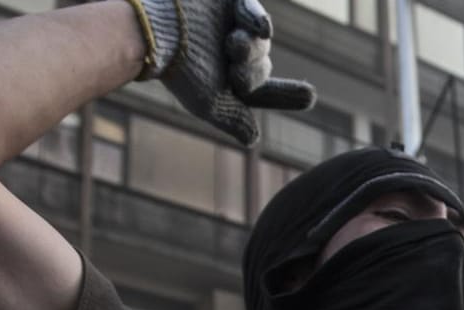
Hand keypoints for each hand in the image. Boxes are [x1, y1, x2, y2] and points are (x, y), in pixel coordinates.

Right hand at [132, 0, 316, 146]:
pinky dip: (257, 18)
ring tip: (232, 44)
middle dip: (253, 68)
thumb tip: (253, 140)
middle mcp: (231, 54)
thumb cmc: (180, 70)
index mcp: (228, 81)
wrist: (154, 32)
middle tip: (234, 67)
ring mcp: (230, 27)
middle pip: (262, 65)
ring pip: (260, 41)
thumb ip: (233, 119)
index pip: (264, 91)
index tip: (309, 97)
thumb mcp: (209, 102)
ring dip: (252, 46)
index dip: (287, 95)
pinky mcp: (227, 2)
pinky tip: (262, 28)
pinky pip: (252, 9)